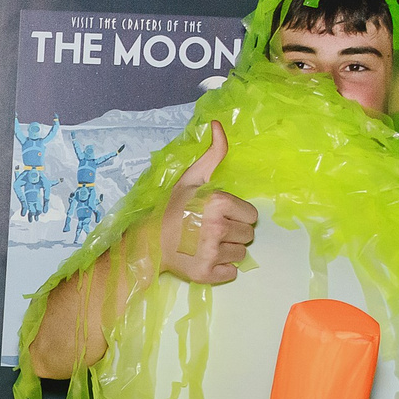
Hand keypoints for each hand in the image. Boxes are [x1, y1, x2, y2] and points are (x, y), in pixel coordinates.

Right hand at [158, 124, 255, 285]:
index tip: (218, 215)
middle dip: (233, 232)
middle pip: (248, 235)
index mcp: (218, 203)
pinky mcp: (207, 273)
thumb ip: (213, 154)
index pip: (251, 215)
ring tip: (206, 244)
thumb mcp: (192, 178)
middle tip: (210, 230)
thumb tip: (219, 125)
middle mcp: (217, 228)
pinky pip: (231, 272)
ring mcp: (211, 253)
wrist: (147, 243)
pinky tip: (205, 258)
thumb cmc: (171, 209)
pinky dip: (221, 268)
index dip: (237, 215)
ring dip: (228, 250)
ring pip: (241, 254)